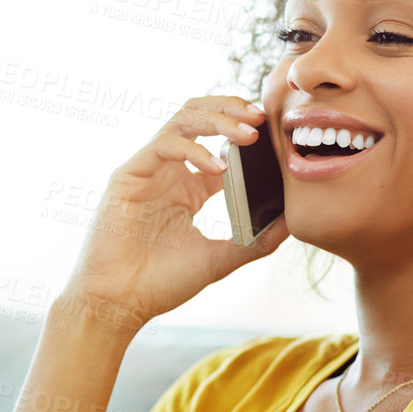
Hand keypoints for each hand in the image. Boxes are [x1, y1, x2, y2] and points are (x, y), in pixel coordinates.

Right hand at [58, 95, 289, 328]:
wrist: (119, 303)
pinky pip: (163, 145)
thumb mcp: (219, 260)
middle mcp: (169, 172)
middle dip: (231, 109)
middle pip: (199, 117)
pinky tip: (218, 168)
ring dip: (217, 120)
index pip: (220, 143)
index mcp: (190, 188)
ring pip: (182, 121)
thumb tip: (293, 223)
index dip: (246, 131)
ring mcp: (149, 170)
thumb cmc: (161, 284)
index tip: (274, 134)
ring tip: (247, 133)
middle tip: (262, 117)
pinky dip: (193, 149)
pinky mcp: (128, 175)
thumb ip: (255, 242)